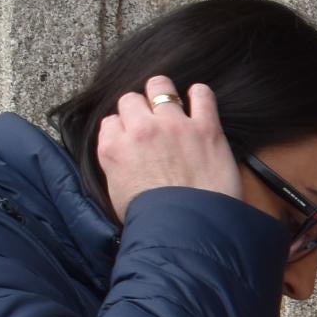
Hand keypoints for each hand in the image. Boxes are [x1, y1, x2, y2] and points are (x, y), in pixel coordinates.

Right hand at [96, 77, 240, 211]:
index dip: (123, 128)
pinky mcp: (205, 128)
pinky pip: (202, 95)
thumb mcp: (116, 194)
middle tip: (150, 122)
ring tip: (170, 103)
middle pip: (131, 100)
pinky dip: (200, 95)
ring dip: (163, 92)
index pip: (112, 121)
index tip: (132, 137)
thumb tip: (123, 158)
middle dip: (139, 108)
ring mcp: (173, 125)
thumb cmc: (151, 220)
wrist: (186, 229)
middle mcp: (139, 130)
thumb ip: (116, 167)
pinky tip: (199, 99)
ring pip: (160, 87)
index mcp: (113, 147)